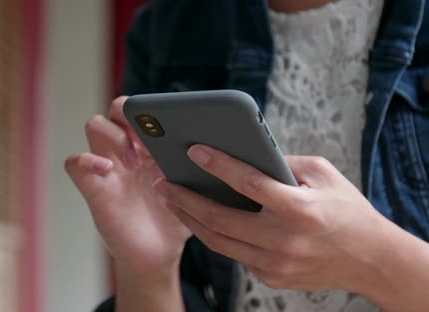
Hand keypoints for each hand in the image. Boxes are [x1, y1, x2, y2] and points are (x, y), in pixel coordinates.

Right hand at [65, 97, 190, 275]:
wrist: (159, 255)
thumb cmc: (177, 219)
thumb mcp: (194, 188)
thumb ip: (198, 166)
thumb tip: (212, 143)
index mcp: (151, 145)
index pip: (143, 107)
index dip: (150, 109)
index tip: (167, 125)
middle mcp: (127, 150)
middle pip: (117, 108)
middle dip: (130, 115)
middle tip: (148, 141)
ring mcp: (108, 167)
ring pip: (94, 125)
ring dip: (114, 135)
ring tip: (134, 161)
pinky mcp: (93, 188)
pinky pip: (74, 163)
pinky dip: (86, 160)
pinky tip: (108, 171)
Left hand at [153, 144, 387, 291]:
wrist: (370, 260)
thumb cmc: (347, 209)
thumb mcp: (323, 174)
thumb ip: (282, 163)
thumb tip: (242, 152)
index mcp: (301, 209)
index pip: (249, 184)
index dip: (218, 165)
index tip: (193, 150)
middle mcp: (285, 240)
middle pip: (220, 219)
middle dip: (185, 199)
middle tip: (163, 183)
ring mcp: (276, 264)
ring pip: (219, 242)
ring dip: (190, 219)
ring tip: (171, 200)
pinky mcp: (271, 278)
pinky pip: (235, 254)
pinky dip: (216, 235)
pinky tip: (200, 218)